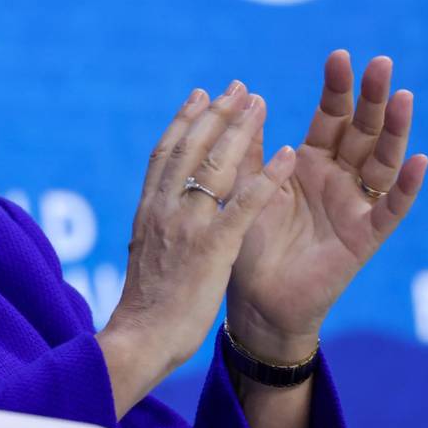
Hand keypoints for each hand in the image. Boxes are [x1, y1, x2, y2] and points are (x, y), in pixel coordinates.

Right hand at [102, 82, 296, 382]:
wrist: (139, 340)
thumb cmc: (145, 310)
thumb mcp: (145, 258)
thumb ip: (155, 232)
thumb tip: (158, 220)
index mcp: (147, 212)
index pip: (165, 155)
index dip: (184, 122)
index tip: (199, 96)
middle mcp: (164, 209)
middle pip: (190, 148)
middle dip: (215, 114)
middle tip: (237, 86)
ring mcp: (186, 226)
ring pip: (215, 165)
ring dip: (241, 130)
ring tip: (261, 102)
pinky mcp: (211, 247)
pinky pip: (244, 204)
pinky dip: (267, 176)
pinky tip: (288, 154)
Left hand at [226, 51, 427, 361]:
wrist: (256, 299)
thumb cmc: (248, 242)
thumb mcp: (244, 186)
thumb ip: (249, 147)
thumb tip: (248, 95)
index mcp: (309, 162)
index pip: (330, 117)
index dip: (337, 89)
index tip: (340, 56)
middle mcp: (338, 178)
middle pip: (362, 131)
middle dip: (372, 98)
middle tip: (382, 63)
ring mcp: (356, 206)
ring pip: (382, 162)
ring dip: (395, 132)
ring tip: (404, 98)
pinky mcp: (365, 237)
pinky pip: (391, 209)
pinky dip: (407, 187)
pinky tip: (420, 160)